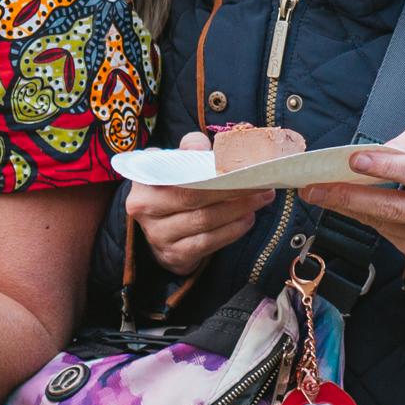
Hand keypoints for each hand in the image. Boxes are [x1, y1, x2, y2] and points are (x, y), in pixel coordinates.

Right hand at [129, 132, 274, 276]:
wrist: (160, 227)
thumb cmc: (172, 188)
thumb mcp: (174, 162)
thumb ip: (190, 149)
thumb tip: (205, 148)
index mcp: (143, 180)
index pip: (177, 173)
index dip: (209, 170)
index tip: (238, 166)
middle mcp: (144, 209)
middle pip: (194, 198)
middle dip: (232, 190)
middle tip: (261, 183)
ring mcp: (158, 236)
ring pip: (204, 221)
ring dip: (238, 210)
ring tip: (260, 199)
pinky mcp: (174, 256)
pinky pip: (207, 243)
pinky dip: (231, 231)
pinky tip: (247, 219)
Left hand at [301, 127, 404, 263]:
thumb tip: (376, 153)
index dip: (388, 167)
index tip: (354, 159)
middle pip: (396, 207)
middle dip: (350, 196)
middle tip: (315, 187)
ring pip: (384, 223)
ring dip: (347, 208)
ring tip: (318, 192)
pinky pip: (384, 233)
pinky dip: (361, 217)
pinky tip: (345, 205)